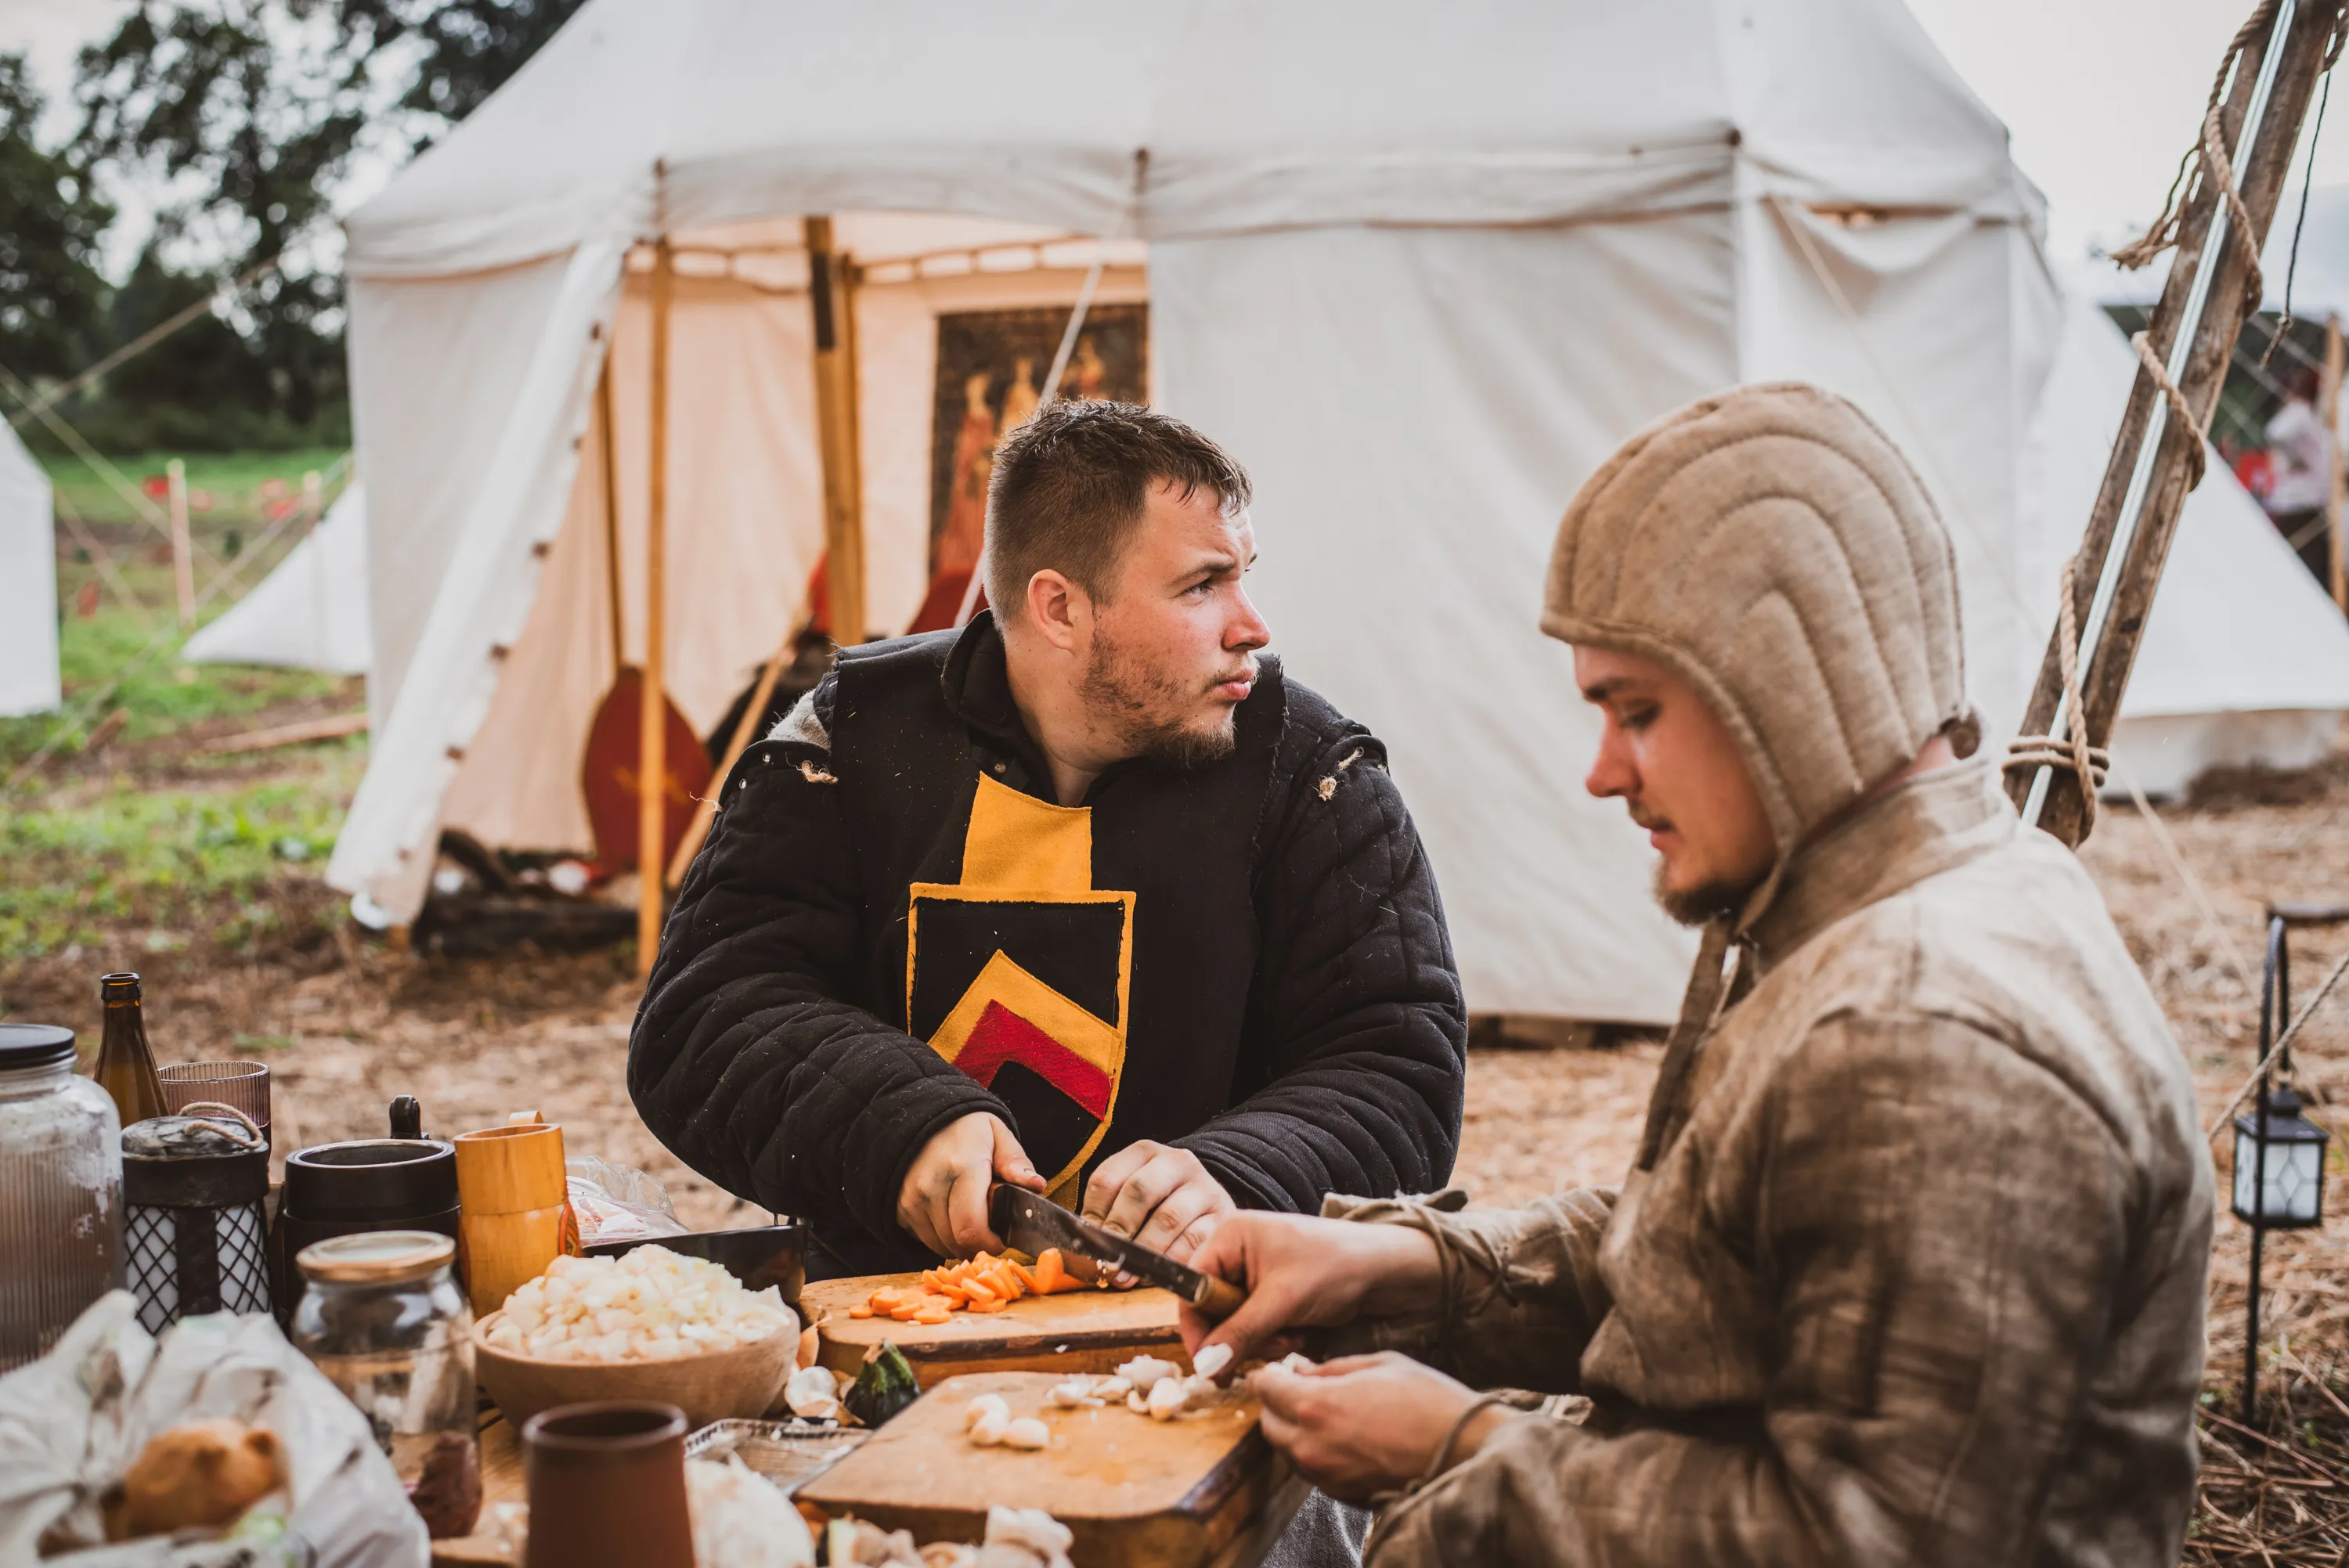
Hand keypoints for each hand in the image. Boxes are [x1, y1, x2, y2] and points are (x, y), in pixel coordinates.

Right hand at [897, 1112, 1042, 1257]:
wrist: (920, 1116)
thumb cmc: (966, 1128)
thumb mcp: (997, 1135)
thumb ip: (1016, 1163)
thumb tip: (1036, 1186)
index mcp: (962, 1168)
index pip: (972, 1228)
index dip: (991, 1242)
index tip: (1002, 1237)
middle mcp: (931, 1187)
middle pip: (958, 1242)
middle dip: (979, 1243)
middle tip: (989, 1226)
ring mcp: (911, 1200)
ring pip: (941, 1246)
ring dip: (960, 1241)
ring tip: (969, 1216)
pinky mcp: (899, 1208)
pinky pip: (925, 1239)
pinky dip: (942, 1236)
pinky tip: (950, 1215)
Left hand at [1081, 1140, 1235, 1263]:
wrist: (1208, 1204)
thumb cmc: (1158, 1204)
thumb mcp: (1131, 1197)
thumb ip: (1106, 1216)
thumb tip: (1080, 1252)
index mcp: (1144, 1152)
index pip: (1107, 1178)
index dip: (1092, 1214)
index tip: (1086, 1242)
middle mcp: (1177, 1162)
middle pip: (1138, 1191)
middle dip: (1119, 1230)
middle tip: (1108, 1260)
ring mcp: (1203, 1187)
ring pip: (1168, 1218)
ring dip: (1143, 1251)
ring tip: (1127, 1274)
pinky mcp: (1222, 1215)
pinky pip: (1192, 1241)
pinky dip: (1169, 1260)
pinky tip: (1156, 1271)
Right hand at [1177, 1212, 1441, 1366]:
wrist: (1386, 1271)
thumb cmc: (1335, 1268)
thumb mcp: (1282, 1301)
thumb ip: (1239, 1333)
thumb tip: (1204, 1366)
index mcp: (1231, 1236)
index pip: (1193, 1288)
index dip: (1197, 1329)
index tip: (1209, 1365)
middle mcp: (1238, 1251)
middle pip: (1213, 1310)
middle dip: (1240, 1336)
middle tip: (1267, 1350)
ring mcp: (1257, 1273)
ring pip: (1236, 1325)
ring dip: (1262, 1341)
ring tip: (1292, 1338)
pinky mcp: (1274, 1293)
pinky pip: (1258, 1327)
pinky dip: (1276, 1338)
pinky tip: (1301, 1334)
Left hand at [1249, 1353, 1506, 1504]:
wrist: (1464, 1450)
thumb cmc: (1428, 1401)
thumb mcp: (1379, 1364)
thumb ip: (1332, 1367)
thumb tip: (1303, 1369)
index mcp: (1316, 1405)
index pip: (1265, 1389)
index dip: (1268, 1374)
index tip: (1276, 1369)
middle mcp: (1311, 1445)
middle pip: (1268, 1423)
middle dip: (1276, 1404)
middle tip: (1297, 1388)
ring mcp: (1325, 1475)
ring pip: (1287, 1450)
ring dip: (1294, 1430)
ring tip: (1324, 1412)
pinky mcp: (1341, 1494)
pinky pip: (1311, 1470)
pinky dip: (1315, 1452)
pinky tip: (1342, 1436)